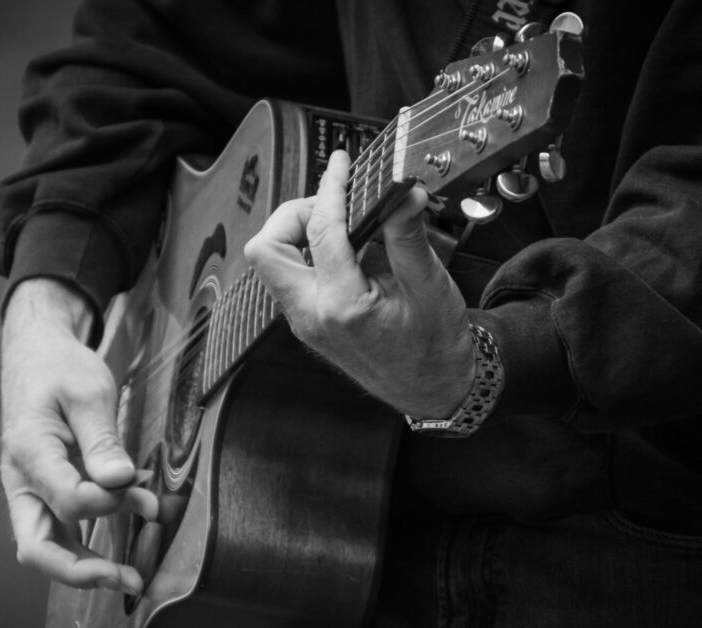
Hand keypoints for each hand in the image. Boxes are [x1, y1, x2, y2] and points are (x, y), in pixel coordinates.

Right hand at [0, 279, 155, 591]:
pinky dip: (91, 538)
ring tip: (131, 576)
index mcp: (29, 452)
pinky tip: (128, 531)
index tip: (135, 484)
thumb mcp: (89, 393)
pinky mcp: (46, 489)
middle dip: (81, 571)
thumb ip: (103, 440)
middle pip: (37, 547)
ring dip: (86, 565)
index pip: (68, 500)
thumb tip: (120, 482)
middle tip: (127, 579)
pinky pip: (62, 527)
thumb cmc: (61, 369)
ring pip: (47, 546)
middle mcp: (22, 480)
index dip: (108, 502)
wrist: (38, 354)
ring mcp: (31, 489)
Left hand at [244, 151, 473, 417]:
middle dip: (293, 215)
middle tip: (333, 204)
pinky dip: (307, 252)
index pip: (321, 230)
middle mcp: (312, 316)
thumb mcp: (430, 286)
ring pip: (271, 263)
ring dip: (296, 233)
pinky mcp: (306, 323)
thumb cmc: (435, 346)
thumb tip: (403, 191)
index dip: (331, 188)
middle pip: (266, 249)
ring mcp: (304, 323)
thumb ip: (409, 235)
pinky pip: (289, 277)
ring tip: (340, 223)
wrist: (433, 390)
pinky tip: (342, 247)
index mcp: (342, 307)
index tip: (341, 164)